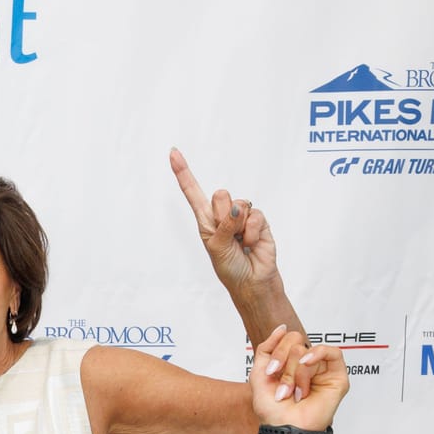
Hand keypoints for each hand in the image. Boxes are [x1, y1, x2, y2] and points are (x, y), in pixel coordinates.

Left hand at [170, 147, 279, 301]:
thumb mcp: (216, 248)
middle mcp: (222, 215)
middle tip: (228, 235)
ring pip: (239, 203)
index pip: (192, 192)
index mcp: (205, 220)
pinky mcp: (260, 221)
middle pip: (220, 194)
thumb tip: (237, 207)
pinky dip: (253, 232)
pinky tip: (252, 243)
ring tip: (240, 241)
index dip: (183, 172)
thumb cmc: (229, 267)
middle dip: (223, 215)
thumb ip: (223, 226)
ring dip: (239, 226)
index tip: (172, 152)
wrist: (251, 282)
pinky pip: (256, 215)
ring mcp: (242, 216)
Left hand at [249, 324, 346, 430]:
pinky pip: (332, 352)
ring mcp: (322, 370)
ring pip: (307, 351)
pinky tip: (307, 365)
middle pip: (296, 343)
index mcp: (289, 363)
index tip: (270, 372)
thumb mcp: (259, 373)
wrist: (283, 427)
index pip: (286, 339)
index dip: (277, 352)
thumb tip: (282, 327)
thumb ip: (267, 348)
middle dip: (285, 367)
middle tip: (283, 389)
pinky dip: (316, 355)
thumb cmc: (272, 408)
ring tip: (295, 393)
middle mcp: (306, 365)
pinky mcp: (338, 376)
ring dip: (296, 374)